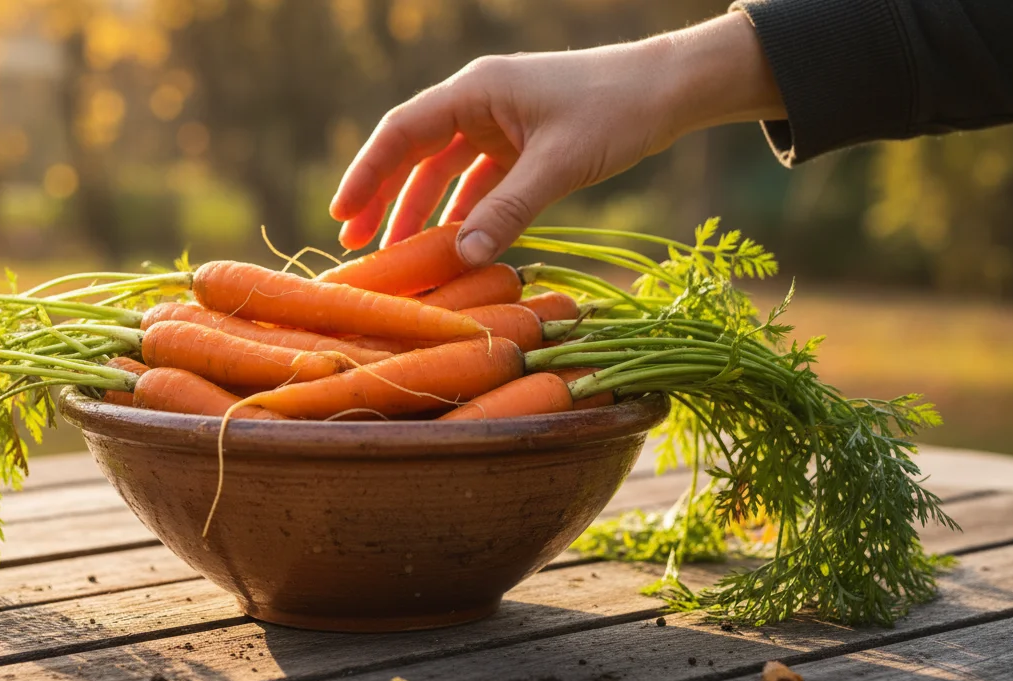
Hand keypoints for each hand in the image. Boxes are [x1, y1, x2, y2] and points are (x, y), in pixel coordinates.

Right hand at [329, 12, 785, 264]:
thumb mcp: (558, 165)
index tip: (341, 216)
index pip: (402, 132)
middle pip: (413, 153)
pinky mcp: (521, 144)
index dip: (366, 174)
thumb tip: (460, 258)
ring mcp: (499, 123)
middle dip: (383, 198)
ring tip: (395, 254)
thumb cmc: (616, 111)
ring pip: (443, 171)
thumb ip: (507, 212)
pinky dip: (463, 212)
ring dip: (420, 210)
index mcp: (475, 90)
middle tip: (355, 245)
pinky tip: (451, 245)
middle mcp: (478, 102)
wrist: (670, 90)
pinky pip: (478, 182)